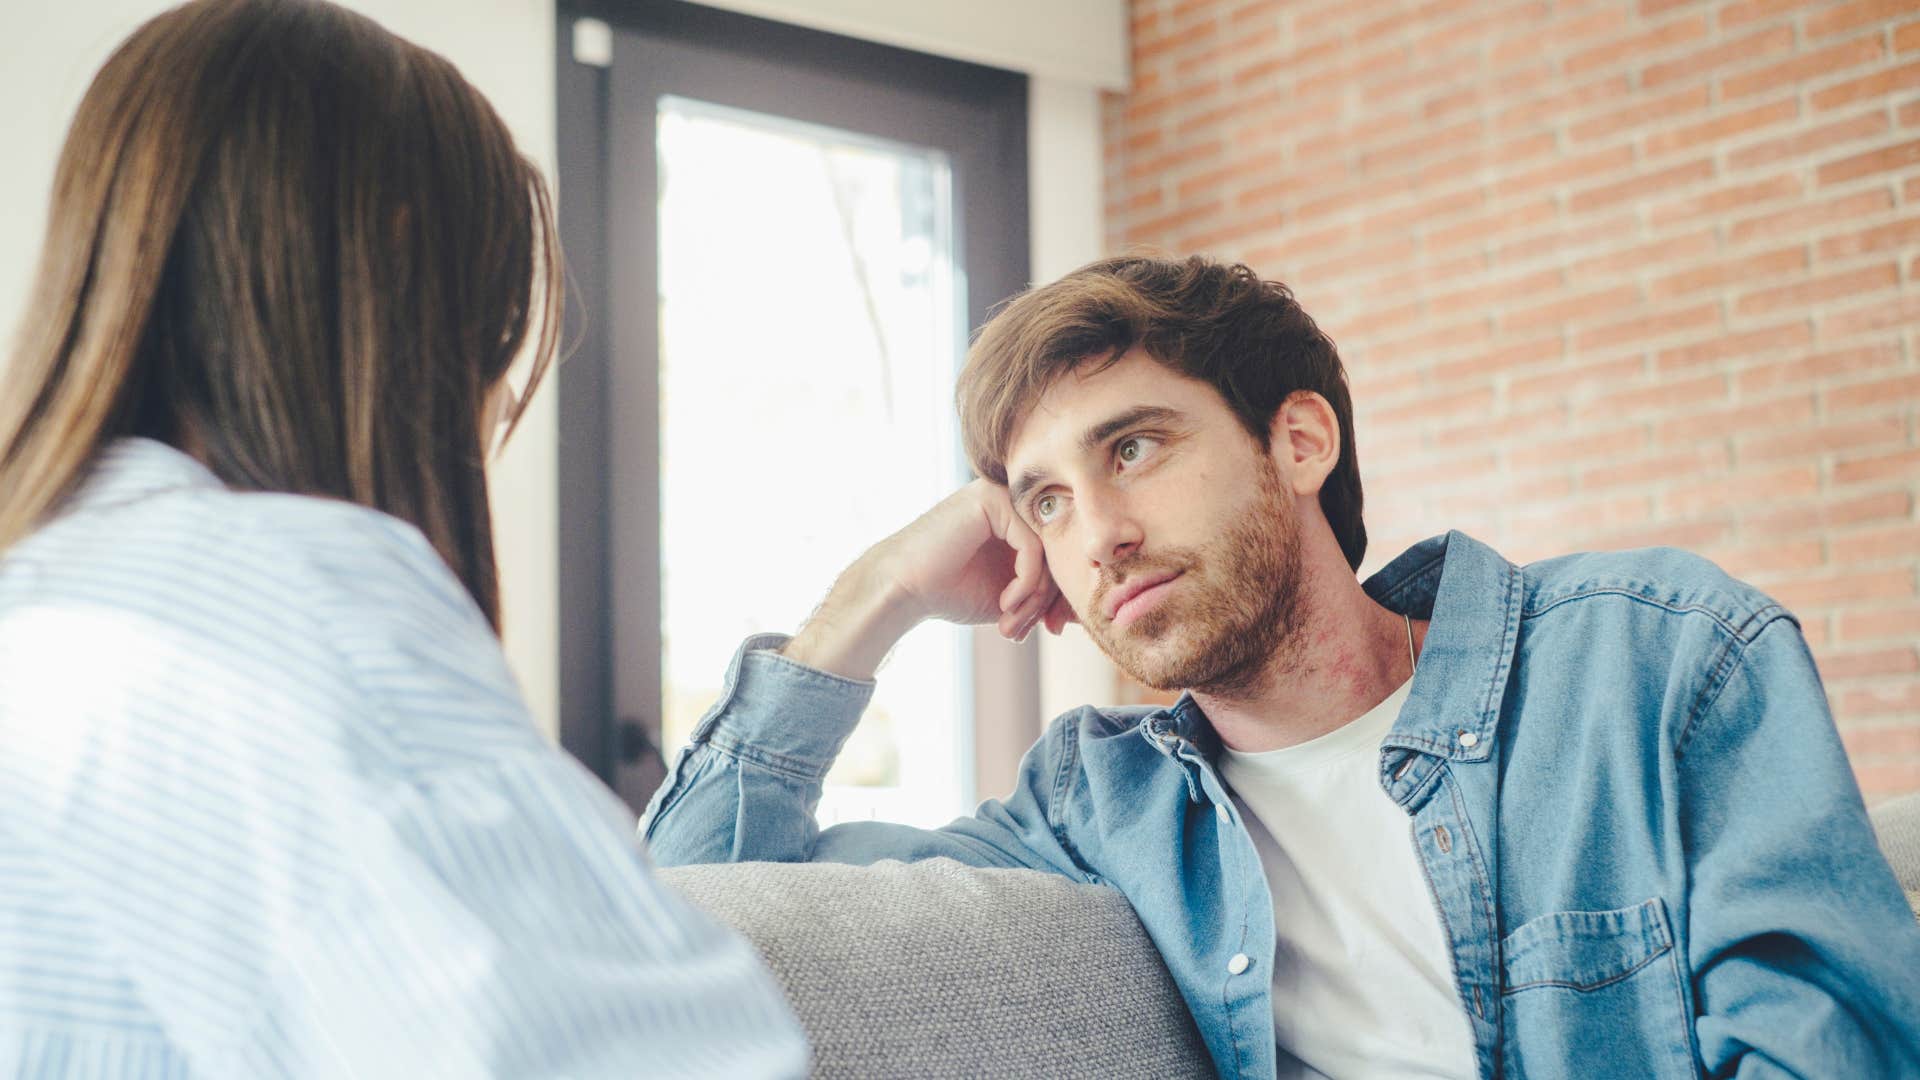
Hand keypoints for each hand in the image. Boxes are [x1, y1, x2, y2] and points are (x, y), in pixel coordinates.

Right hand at [873, 479, 1066, 639]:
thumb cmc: (950, 592)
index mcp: (1019, 519)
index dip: (1061, 596)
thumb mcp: (1012, 597)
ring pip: (1048, 550)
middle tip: (1025, 630)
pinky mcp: (991, 499)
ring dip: (1035, 597)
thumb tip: (1089, 610)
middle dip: (1048, 601)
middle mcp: (1013, 501)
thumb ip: (1046, 594)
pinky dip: (1026, 582)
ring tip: (1011, 622)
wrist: (902, 590)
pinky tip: (1006, 602)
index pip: (1061, 553)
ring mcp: (1002, 495)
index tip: (1051, 629)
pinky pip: (1032, 546)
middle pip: (1058, 551)